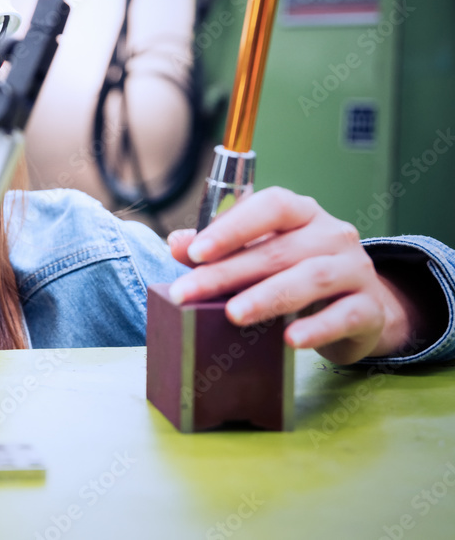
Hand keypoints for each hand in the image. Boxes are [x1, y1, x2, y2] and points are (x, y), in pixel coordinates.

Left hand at [166, 187, 416, 364]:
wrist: (359, 309)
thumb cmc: (296, 273)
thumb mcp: (259, 255)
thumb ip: (219, 248)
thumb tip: (175, 242)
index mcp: (302, 213)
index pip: (271, 206)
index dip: (232, 227)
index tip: (194, 252)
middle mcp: (332, 234)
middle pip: (278, 250)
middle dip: (227, 273)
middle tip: (187, 294)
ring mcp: (356, 269)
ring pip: (312, 278)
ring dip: (268, 297)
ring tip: (233, 315)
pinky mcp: (370, 308)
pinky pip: (345, 315)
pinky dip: (317, 328)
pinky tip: (290, 340)